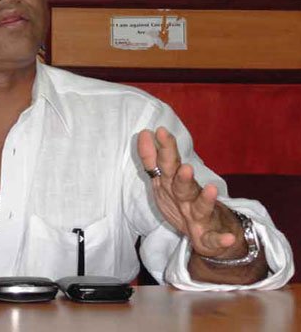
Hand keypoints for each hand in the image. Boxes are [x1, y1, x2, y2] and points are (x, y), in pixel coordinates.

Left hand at [137, 127, 242, 258]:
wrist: (215, 233)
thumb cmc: (186, 203)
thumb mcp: (166, 182)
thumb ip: (153, 160)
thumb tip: (143, 133)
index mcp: (176, 185)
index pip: (169, 166)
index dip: (164, 151)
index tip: (159, 132)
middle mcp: (189, 198)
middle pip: (183, 186)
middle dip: (182, 175)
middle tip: (183, 164)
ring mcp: (201, 217)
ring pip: (201, 208)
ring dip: (205, 199)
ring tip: (211, 191)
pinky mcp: (210, 237)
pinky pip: (215, 239)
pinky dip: (222, 239)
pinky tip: (228, 238)